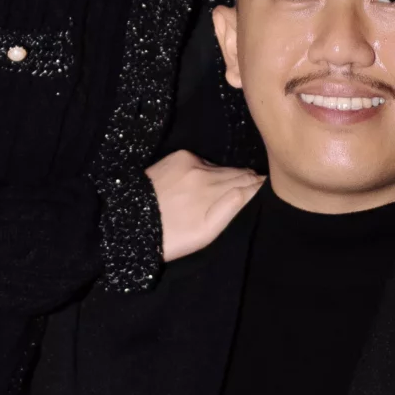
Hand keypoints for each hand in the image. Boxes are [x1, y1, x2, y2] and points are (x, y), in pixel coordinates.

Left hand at [146, 150, 263, 260]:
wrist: (128, 223)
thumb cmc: (171, 237)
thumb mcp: (205, 234)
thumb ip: (232, 208)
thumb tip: (254, 189)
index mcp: (215, 194)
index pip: (250, 183)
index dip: (260, 187)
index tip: (266, 191)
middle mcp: (206, 173)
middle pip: (239, 172)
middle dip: (248, 180)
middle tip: (252, 190)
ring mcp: (191, 162)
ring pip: (222, 167)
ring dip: (227, 176)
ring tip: (225, 190)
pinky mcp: (178, 157)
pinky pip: (203, 161)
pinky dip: (207, 170)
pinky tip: (200, 184)